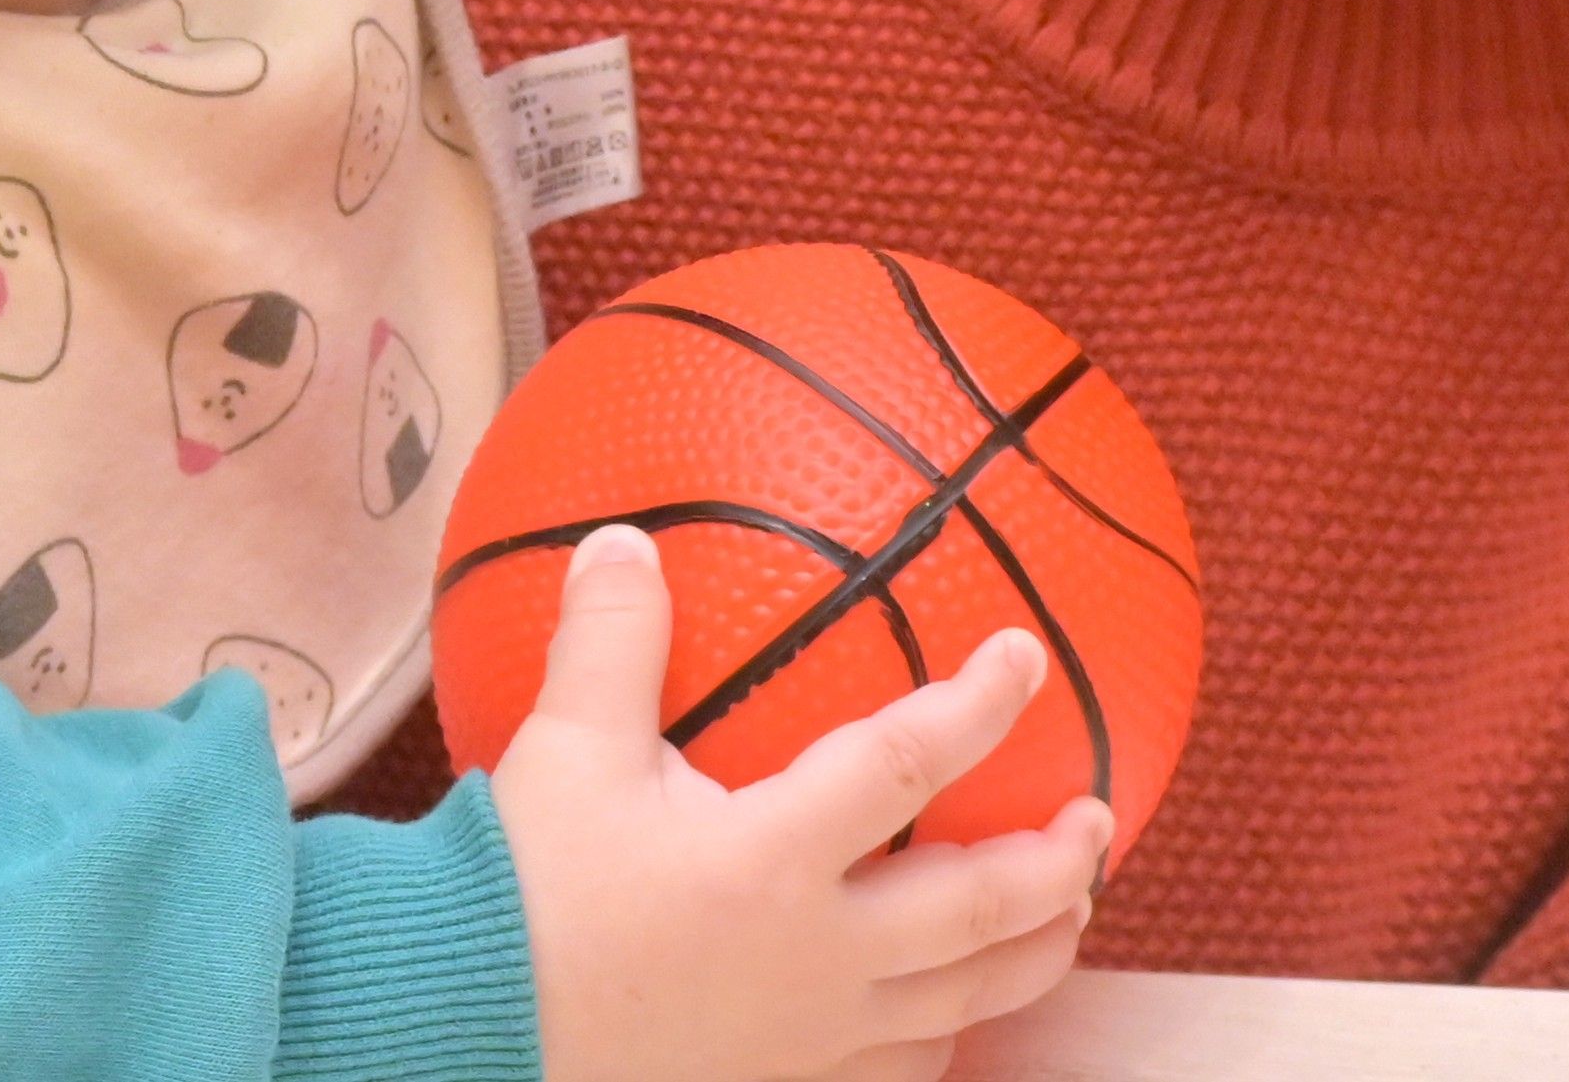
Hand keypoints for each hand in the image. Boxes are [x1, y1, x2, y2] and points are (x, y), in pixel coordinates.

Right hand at [494, 525, 1112, 1081]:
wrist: (468, 1034)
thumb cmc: (521, 898)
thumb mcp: (563, 752)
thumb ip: (611, 641)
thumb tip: (627, 539)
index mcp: (773, 860)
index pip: (907, 769)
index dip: (979, 707)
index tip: (1028, 657)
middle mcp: (815, 955)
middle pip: (979, 912)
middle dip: (1057, 863)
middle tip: (1099, 815)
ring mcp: (809, 1036)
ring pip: (963, 1005)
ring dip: (1034, 954)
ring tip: (1074, 914)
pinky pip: (895, 1070)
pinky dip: (946, 1037)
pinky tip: (954, 1015)